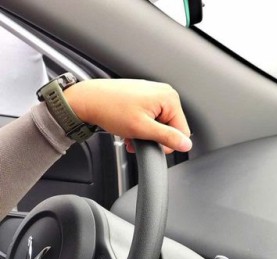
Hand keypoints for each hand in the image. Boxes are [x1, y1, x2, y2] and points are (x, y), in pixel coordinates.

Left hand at [64, 78, 192, 153]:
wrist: (88, 100)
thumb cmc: (111, 109)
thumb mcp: (142, 129)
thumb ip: (167, 137)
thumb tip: (186, 145)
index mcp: (169, 97)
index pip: (182, 132)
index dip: (167, 143)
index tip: (150, 143)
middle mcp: (164, 93)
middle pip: (171, 128)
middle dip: (155, 139)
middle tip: (138, 138)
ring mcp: (154, 94)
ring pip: (160, 126)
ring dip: (147, 135)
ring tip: (131, 133)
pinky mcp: (145, 97)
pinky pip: (151, 119)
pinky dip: (142, 128)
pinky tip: (130, 128)